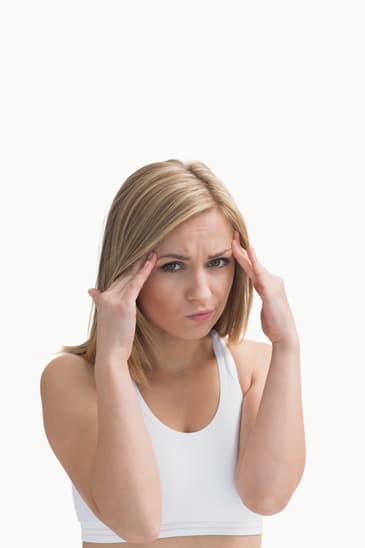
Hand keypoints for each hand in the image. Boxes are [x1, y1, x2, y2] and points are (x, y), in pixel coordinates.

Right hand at [87, 251, 156, 361]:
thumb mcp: (107, 321)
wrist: (110, 355)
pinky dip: (144, 271)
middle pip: (123, 274)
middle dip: (135, 263)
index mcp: (102, 299)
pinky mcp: (124, 304)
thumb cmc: (113, 342)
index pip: (117, 280)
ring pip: (130, 276)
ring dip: (141, 263)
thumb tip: (91, 291)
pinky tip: (152, 261)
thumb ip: (102, 305)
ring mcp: (114, 299)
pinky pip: (136, 283)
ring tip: (152, 251)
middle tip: (147, 250)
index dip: (128, 270)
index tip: (137, 259)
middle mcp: (106, 296)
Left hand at [231, 231, 298, 345]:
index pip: (252, 268)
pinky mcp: (271, 288)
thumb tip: (257, 289)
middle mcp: (272, 280)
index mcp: (268, 284)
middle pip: (252, 263)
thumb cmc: (274, 324)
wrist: (284, 335)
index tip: (234, 245)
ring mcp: (272, 283)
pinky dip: (254, 261)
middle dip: (242, 249)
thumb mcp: (265, 307)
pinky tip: (249, 250)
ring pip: (253, 265)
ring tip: (234, 241)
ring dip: (243, 253)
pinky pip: (259, 272)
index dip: (243, 256)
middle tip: (232, 235)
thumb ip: (261, 295)